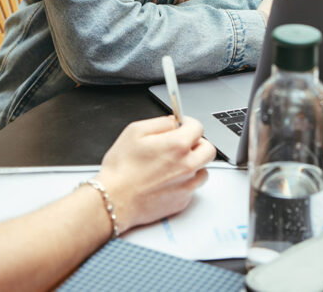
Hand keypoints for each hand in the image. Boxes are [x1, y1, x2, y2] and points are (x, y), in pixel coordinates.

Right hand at [95, 115, 215, 232]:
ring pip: (203, 169)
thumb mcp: (135, 132)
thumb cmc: (121, 169)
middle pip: (208, 149)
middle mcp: (187, 165)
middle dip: (197, 143)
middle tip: (182, 144)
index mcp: (178, 145)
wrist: (114, 200)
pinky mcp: (182, 201)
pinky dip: (184, 182)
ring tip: (173, 164)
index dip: (187, 123)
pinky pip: (192, 187)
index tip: (181, 126)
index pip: (198, 127)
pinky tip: (167, 180)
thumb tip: (174, 122)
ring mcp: (187, 185)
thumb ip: (160, 123)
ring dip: (193, 164)